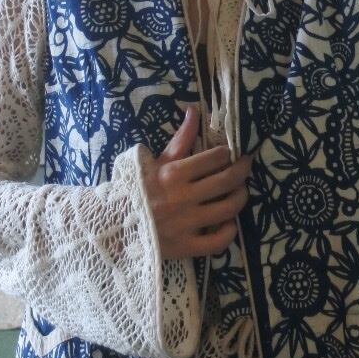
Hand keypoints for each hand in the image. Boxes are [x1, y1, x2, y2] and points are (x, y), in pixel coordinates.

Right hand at [142, 107, 250, 258]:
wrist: (113, 224)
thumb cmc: (136, 189)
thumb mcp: (157, 161)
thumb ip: (181, 138)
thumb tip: (195, 110)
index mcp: (174, 174)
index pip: (215, 158)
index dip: (228, 153)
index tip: (231, 152)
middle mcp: (183, 198)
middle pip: (227, 181)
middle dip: (242, 170)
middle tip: (245, 165)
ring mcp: (186, 224)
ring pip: (228, 209)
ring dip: (240, 197)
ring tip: (240, 191)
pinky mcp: (186, 246)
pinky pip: (218, 242)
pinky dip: (229, 232)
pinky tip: (228, 223)